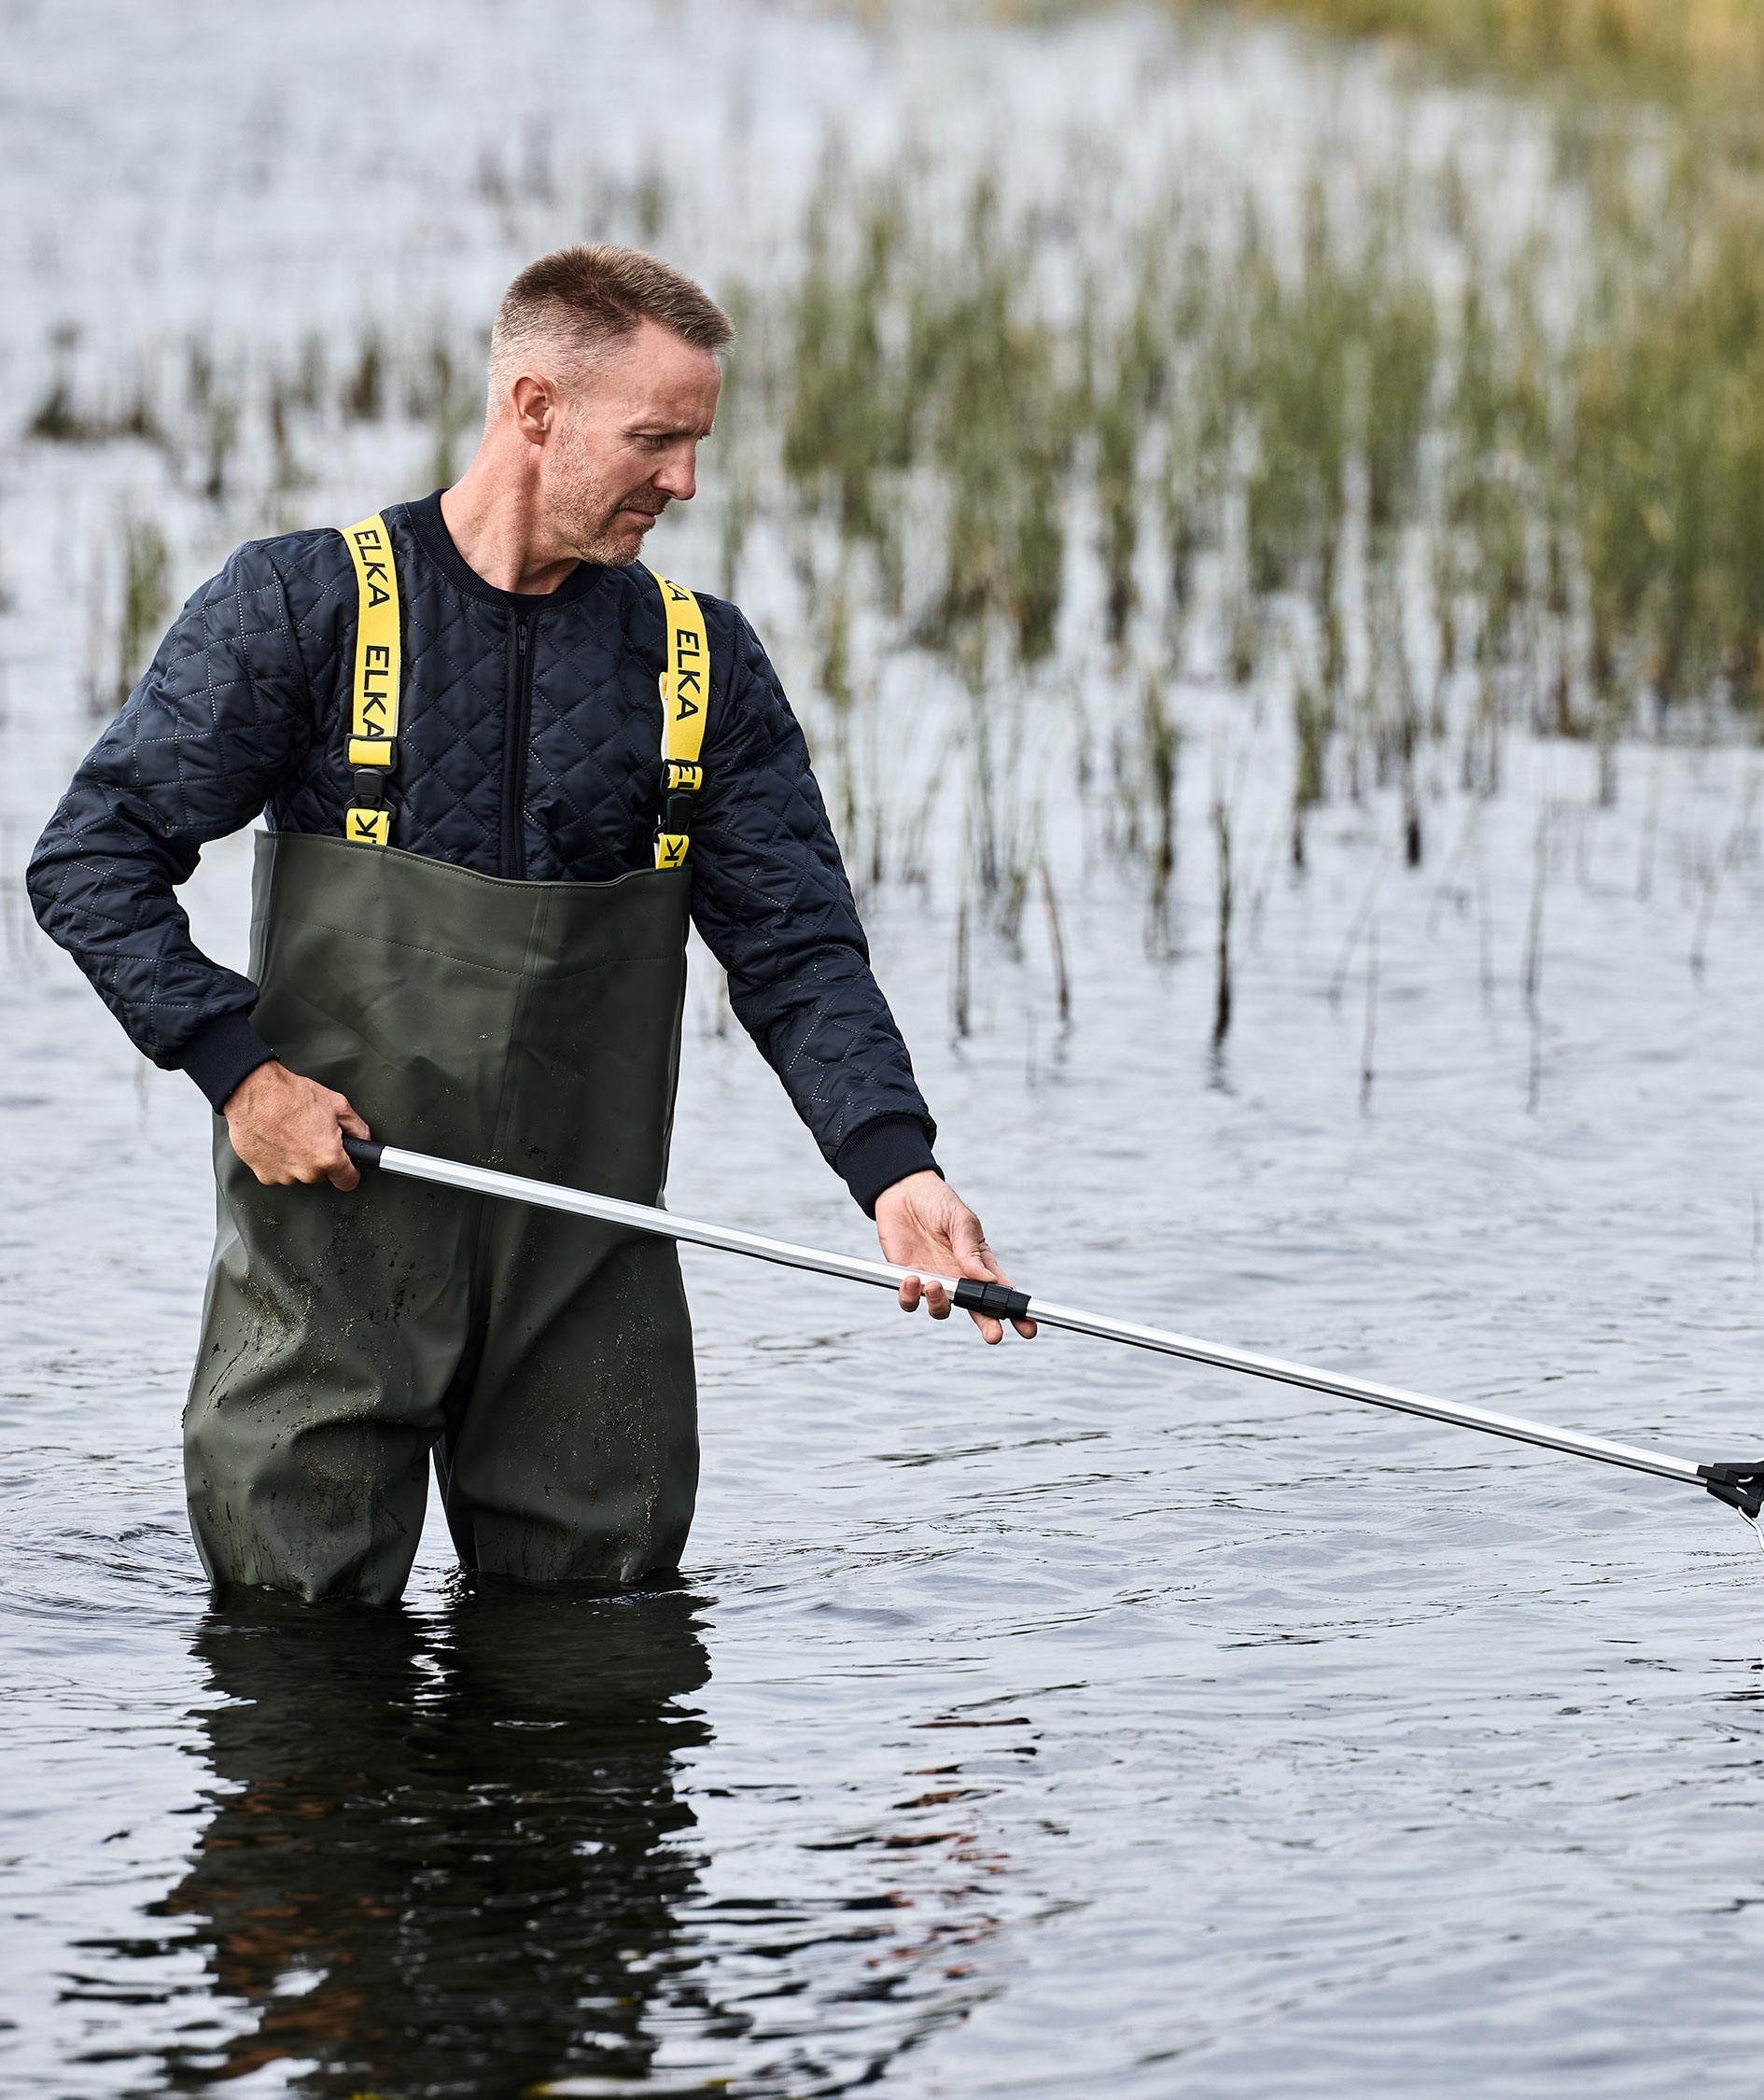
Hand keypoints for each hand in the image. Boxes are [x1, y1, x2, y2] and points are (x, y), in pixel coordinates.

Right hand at [222, 1060, 369, 1190]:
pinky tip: (277, 1141)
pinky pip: (279, 1172)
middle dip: (321, 1158)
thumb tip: (363, 1139)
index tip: (346, 1167)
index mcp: (328, 1157)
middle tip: (311, 1135)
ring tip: (291, 1134)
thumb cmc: (290, 1096)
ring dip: (298, 1160)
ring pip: (300, 1174)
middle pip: (322, 1175)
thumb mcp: (336, 1104)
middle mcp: (307, 1171)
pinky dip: (279, 1160)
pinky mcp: (264, 1175)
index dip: (350, 1171)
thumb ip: (357, 1127)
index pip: (348, 1182)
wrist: (254, 1092)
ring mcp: (283, 1175)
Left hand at [874, 1170, 1036, 1344]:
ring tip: (935, 1285)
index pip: (1001, 1292)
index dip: (1015, 1312)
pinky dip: (910, 1296)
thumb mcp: (961, 1220)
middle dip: (988, 1326)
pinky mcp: (907, 1279)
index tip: (1028, 1327)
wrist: (901, 1191)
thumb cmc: (938, 1203)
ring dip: (939, 1304)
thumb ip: (970, 1251)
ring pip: (941, 1310)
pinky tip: (911, 1279)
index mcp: (979, 1264)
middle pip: (976, 1311)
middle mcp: (958, 1278)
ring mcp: (934, 1281)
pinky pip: (910, 1301)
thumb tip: (986, 1280)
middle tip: (994, 1335)